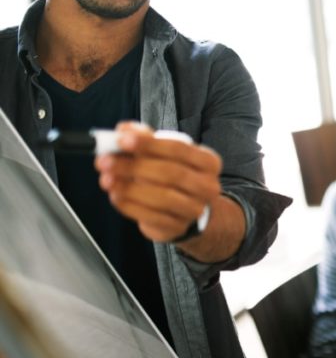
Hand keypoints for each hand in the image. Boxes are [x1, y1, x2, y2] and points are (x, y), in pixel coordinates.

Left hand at [95, 122, 221, 242]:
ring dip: (129, 188)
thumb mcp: (162, 153)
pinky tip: (115, 196)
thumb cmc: (171, 174)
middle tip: (105, 161)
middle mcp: (208, 186)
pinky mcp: (178, 227)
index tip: (122, 140)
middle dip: (134, 166)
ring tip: (106, 180)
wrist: (183, 210)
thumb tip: (123, 130)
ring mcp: (195, 209)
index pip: (179, 149)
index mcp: (208, 162)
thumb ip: (144, 138)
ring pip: (162, 197)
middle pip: (171, 173)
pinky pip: (152, 217)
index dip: (149, 144)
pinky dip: (129, 206)